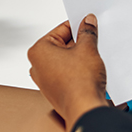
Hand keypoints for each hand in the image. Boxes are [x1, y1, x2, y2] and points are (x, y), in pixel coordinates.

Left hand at [28, 14, 108, 130]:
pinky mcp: (56, 91)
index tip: (89, 24)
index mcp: (38, 51)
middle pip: (63, 45)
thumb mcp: (88, 49)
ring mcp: (45, 80)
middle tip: (94, 42)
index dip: (78, 26)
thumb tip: (87, 22)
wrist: (85, 109)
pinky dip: (78, 70)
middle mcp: (37, 66)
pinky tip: (89, 71)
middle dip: (79, 43)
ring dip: (80, 57)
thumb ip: (87, 32)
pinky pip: (67, 73)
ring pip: (66, 60)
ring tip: (92, 59)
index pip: (62, 29)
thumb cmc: (79, 84)